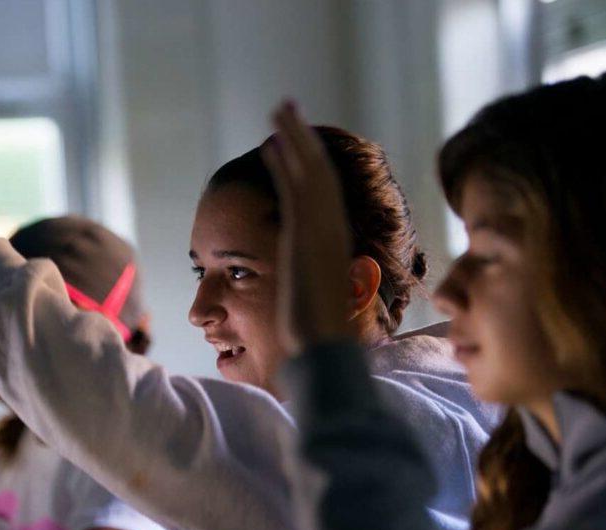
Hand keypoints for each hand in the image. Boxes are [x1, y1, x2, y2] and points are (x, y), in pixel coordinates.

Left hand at [262, 102, 352, 354]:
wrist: (323, 346)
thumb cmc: (316, 333)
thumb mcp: (313, 296)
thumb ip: (308, 278)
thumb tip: (302, 283)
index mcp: (333, 239)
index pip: (321, 189)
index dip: (308, 160)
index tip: (292, 140)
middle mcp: (331, 228)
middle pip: (317, 170)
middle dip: (302, 136)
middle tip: (287, 107)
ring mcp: (320, 229)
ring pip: (308, 170)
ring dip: (294, 137)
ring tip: (279, 109)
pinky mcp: (304, 234)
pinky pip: (295, 187)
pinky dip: (286, 162)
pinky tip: (272, 142)